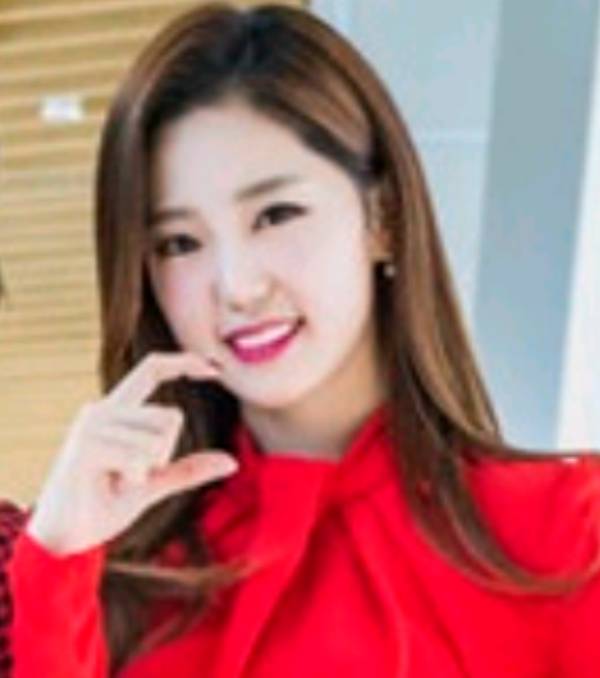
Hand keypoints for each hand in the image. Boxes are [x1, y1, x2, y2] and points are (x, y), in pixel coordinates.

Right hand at [26, 351, 237, 555]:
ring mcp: (92, 426)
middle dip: (166, 453)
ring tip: (116, 480)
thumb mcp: (153, 484)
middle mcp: (101, 410)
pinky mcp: (87, 446)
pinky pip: (140, 456)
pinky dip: (136, 477)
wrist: (64, 539)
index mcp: (115, 412)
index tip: (214, 366)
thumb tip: (232, 462)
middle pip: (170, 416)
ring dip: (148, 468)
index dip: (184, 361)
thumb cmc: (103, 507)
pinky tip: (110, 485)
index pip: (152, 369)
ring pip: (159, 437)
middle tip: (131, 476)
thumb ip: (187, 469)